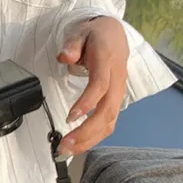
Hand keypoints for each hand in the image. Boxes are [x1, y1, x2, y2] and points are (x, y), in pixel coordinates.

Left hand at [56, 16, 128, 155]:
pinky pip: (108, 123)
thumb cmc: (95, 35)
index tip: (70, 117)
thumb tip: (64, 56)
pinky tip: (77, 146)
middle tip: (64, 144)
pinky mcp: (115, 101)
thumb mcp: (81, 31)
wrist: (114, 34)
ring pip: (109, 121)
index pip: (100, 85)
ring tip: (67, 150)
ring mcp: (118, 93)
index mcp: (107, 62)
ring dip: (89, 139)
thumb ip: (72, 44)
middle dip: (86, 131)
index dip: (87, 102)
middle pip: (107, 111)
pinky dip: (94, 138)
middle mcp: (117, 80)